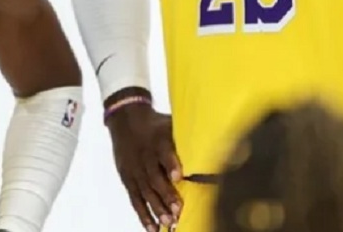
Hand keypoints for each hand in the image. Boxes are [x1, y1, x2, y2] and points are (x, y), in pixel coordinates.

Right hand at [106, 102, 182, 231]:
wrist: (125, 120)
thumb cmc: (156, 126)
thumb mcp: (170, 125)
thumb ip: (186, 138)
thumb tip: (216, 147)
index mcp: (157, 140)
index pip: (164, 152)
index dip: (171, 164)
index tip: (179, 177)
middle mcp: (144, 156)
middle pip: (154, 177)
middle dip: (166, 194)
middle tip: (178, 210)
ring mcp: (134, 169)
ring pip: (145, 191)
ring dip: (156, 208)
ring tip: (168, 222)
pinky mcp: (127, 179)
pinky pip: (135, 200)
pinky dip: (143, 215)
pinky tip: (153, 228)